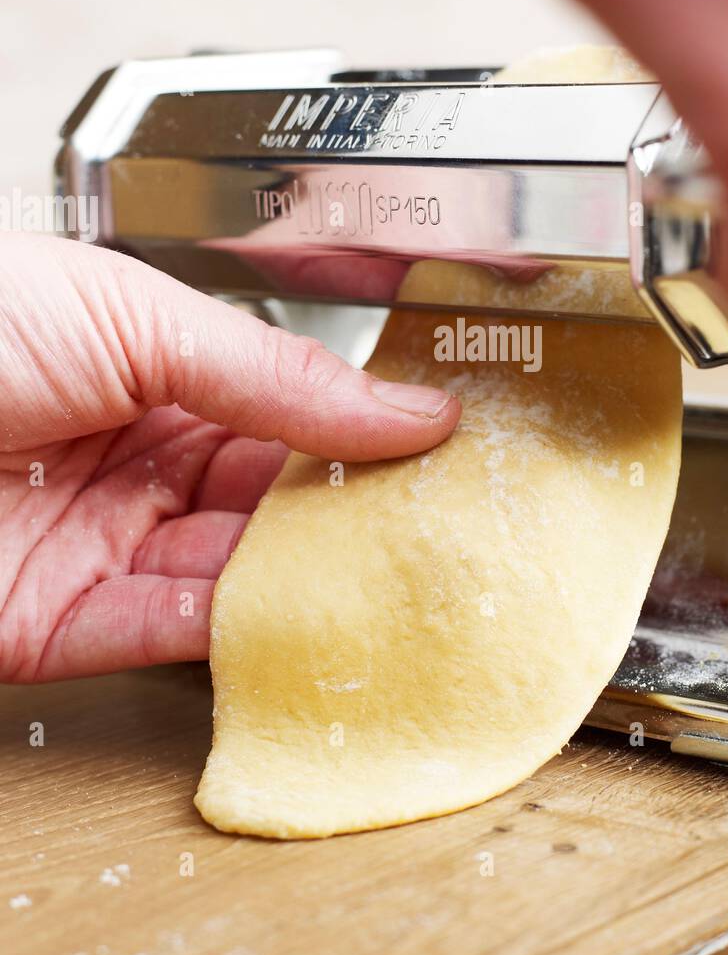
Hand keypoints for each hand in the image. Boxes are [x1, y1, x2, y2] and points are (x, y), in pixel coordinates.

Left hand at [0, 236, 458, 682]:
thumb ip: (276, 374)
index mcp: (149, 370)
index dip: (361, 431)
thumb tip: (406, 407)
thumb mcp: (132, 316)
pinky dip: (237, 636)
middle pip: (268, 502)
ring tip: (397, 577)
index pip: (283, 413)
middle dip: (350, 515)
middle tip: (442, 525)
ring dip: (310, 581)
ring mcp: (98, 545)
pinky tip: (303, 619)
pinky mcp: (57, 626)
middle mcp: (131, 461)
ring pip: (232, 576)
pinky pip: (167, 638)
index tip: (443, 448)